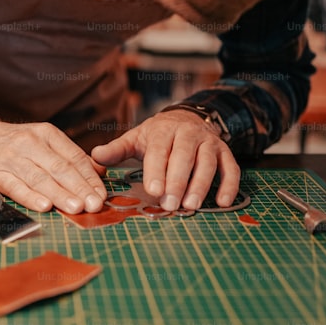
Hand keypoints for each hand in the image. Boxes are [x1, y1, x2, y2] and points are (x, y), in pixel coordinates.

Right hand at [0, 121, 106, 214]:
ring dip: (59, 194)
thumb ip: (70, 157)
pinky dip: (30, 197)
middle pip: (59, 168)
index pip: (74, 157)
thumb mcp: (44, 141)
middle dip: (79, 188)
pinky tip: (44, 206)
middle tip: (93, 204)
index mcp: (47, 134)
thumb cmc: (16, 144)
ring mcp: (12, 158)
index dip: (89, 177)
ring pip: (40, 178)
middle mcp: (30, 143)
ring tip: (75, 207)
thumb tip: (99, 173)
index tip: (101, 194)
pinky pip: (15, 186)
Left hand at [90, 109, 239, 211]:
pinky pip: (231, 168)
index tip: (153, 190)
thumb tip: (94, 156)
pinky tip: (223, 202)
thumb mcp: (136, 138)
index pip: (159, 150)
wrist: (187, 119)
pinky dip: (229, 185)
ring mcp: (209, 142)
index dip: (157, 170)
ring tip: (191, 205)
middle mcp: (188, 134)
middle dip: (177, 181)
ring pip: (208, 163)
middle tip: (170, 204)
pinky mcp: (225, 152)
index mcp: (163, 130)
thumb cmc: (158, 136)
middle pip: (184, 157)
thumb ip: (117, 149)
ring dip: (201, 184)